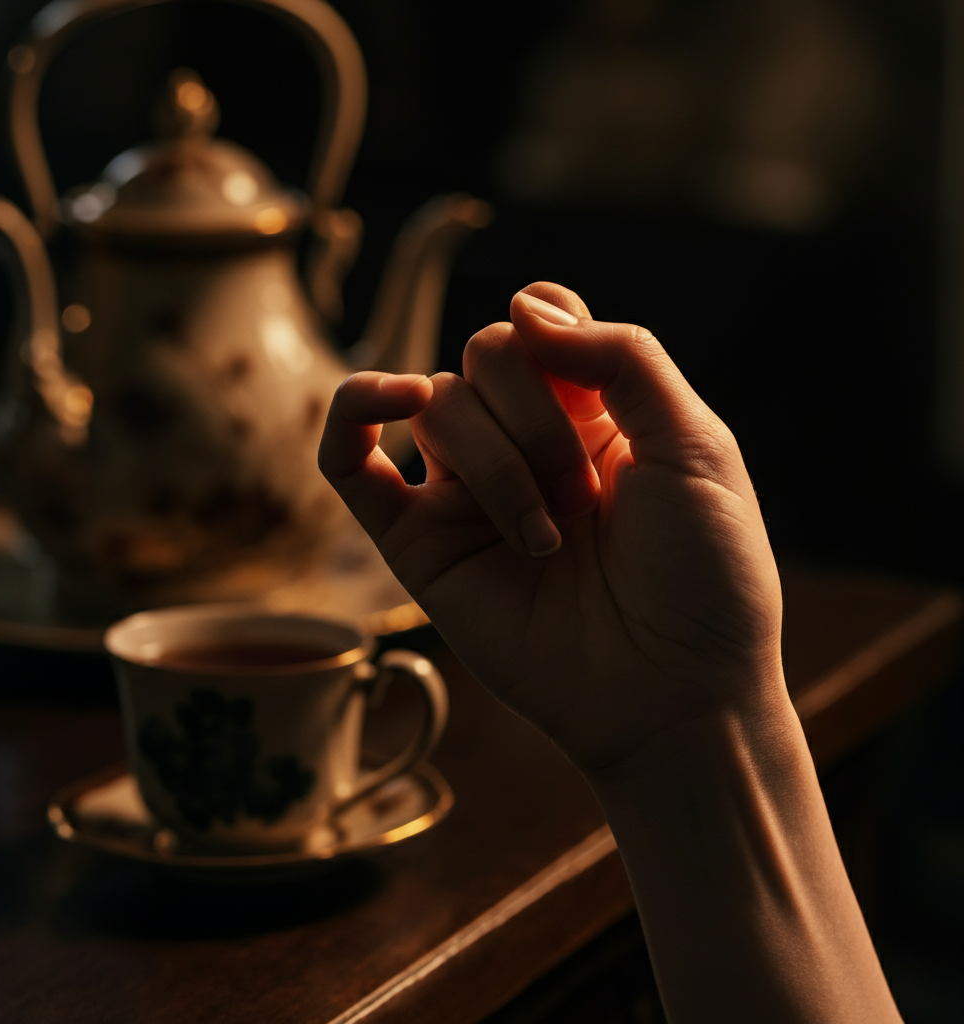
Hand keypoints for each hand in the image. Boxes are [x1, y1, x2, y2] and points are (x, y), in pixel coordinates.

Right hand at [319, 283, 783, 777]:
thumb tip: (522, 304)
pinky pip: (349, 462)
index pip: (538, 326)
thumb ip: (623, 358)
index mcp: (591, 416)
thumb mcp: (695, 446)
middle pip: (484, 356)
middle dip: (536, 418)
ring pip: (438, 406)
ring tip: (547, 540)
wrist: (673, 694)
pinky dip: (353, 412)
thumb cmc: (703, 578)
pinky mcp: (417, 546)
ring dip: (497, 463)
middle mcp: (522, 446)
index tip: (589, 393)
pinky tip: (396, 399)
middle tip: (584, 501)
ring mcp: (464, 495)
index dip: (554, 338)